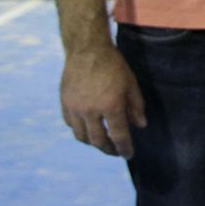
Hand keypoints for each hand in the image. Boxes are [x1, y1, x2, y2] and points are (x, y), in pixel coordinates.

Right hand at [60, 43, 145, 158]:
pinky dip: (80, 130)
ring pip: (81, 136)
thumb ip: (136, 106)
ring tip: (102, 142)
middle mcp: (90, 110)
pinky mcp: (64, 104)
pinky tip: (87, 128)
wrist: (87, 50)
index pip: (119, 135)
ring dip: (92, 143)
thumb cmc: (113, 65)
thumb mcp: (131, 84)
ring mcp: (75, 108)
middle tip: (115, 151)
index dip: (124, 148)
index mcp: (111, 105)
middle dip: (108, 149)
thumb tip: (140, 126)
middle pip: (98, 140)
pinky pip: (71, 124)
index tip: (128, 154)